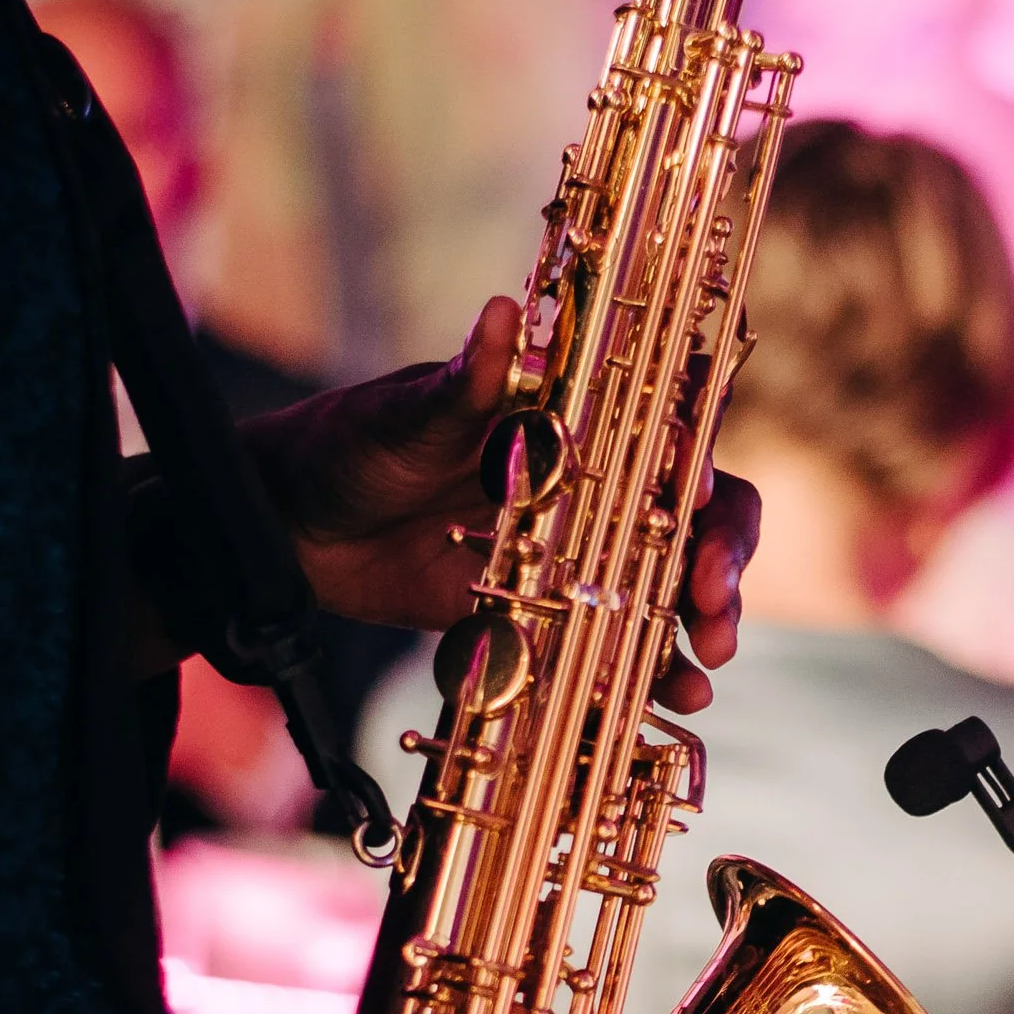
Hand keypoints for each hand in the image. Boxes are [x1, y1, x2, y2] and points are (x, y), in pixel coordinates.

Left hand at [242, 297, 759, 713]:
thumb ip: (465, 384)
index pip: (665, 429)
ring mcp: (575, 553)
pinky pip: (616, 644)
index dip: (696, 462)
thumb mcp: (407, 416)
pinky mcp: (547, 615)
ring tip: (706, 664)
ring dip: (702, 623)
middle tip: (712, 604)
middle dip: (720, 557)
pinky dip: (651, 672)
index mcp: (570, 417)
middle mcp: (589, 484)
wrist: (293, 531)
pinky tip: (671, 698)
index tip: (691, 502)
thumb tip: (504, 315)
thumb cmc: (351, 446)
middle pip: (693, 514)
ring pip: (668, 585)